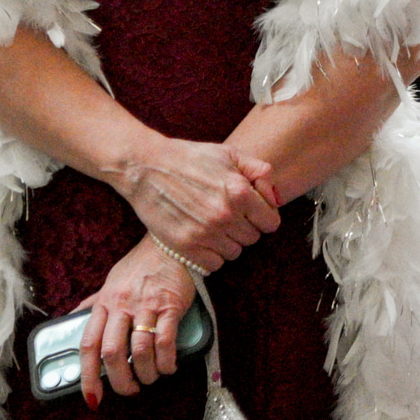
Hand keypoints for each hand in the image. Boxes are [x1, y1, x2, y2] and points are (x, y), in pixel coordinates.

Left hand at [74, 237, 199, 409]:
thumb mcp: (110, 282)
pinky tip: (168, 367)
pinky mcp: (170, 306)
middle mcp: (121, 306)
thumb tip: (73, 318)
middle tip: (129, 390)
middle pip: (112, 353)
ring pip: (139, 351)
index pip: (88, 345)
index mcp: (104, 303)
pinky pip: (165, 341)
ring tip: (150, 378)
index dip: (88, 376)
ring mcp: (146, 306)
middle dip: (120, 381)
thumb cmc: (139, 266)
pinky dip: (166, 361)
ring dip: (145, 373)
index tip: (92, 397)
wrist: (169, 244)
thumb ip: (94, 303)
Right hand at [109, 137, 280, 270]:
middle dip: (244, 227)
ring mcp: (205, 234)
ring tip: (212, 225)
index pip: (271, 223)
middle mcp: (225, 216)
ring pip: (234, 253)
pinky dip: (210, 255)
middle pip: (252, 239)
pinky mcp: (186, 247)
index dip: (262, 216)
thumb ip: (260, 171)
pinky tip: (201, 238)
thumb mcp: (229, 154)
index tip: (250, 212)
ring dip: (227, 242)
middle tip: (227, 214)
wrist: (146, 167)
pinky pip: (213, 265)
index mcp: (240, 192)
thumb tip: (274, 198)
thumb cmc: (189, 158)